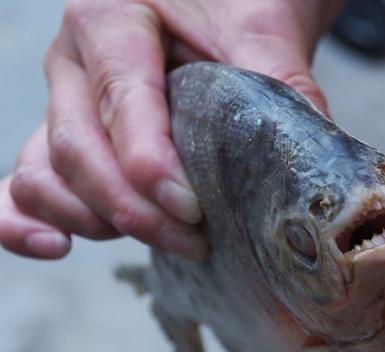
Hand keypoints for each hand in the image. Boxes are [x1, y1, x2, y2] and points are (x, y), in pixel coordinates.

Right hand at [0, 0, 342, 259]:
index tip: (190, 209)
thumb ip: (283, 88)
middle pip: (76, 148)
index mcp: (113, 16)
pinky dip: (29, 220)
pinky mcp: (69, 138)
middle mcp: (75, 61)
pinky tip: (58, 247)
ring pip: (44, 174)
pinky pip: (27, 181)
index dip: (147, 165)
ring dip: (96, 220)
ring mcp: (65, 103)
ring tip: (165, 240)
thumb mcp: (262, 32)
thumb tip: (309, 169)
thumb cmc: (239, 7)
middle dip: (132, 209)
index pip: (118, 97)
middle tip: (193, 238)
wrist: (227, 3)